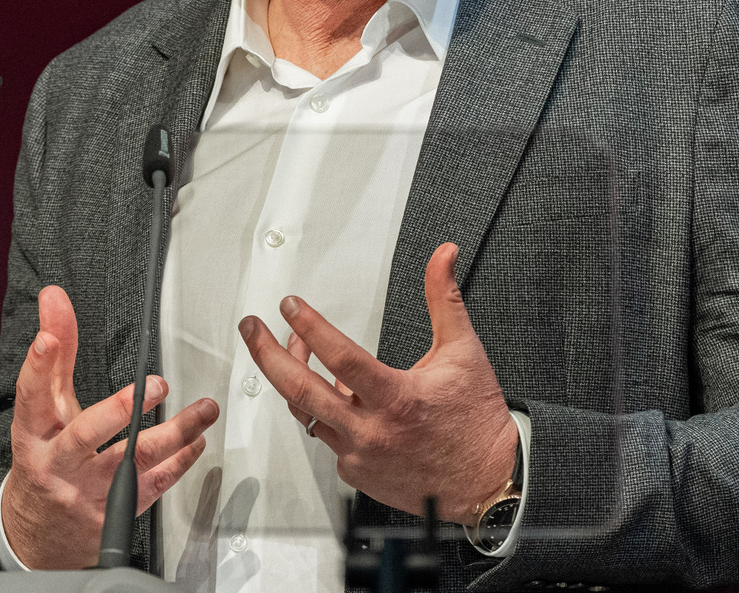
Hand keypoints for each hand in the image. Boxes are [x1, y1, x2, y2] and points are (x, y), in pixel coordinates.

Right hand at [3, 285, 219, 568]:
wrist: (38, 533)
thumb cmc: (45, 458)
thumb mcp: (43, 409)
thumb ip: (54, 354)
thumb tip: (54, 297)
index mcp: (34, 433)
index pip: (31, 395)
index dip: (38, 367)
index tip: (48, 340)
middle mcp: (58, 463)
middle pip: (85, 435)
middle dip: (119, 410)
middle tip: (154, 386)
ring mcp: (86, 492)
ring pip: (132, 463)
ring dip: (174, 434)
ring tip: (203, 411)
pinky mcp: (112, 514)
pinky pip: (152, 486)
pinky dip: (179, 462)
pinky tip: (196, 442)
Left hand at [238, 242, 517, 525]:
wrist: (486, 482)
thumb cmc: (475, 421)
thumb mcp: (464, 351)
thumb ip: (444, 299)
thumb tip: (442, 257)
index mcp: (397, 398)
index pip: (340, 358)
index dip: (311, 327)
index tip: (291, 306)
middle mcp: (372, 431)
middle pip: (301, 391)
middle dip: (267, 355)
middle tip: (252, 329)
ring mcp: (360, 455)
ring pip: (308, 414)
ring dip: (294, 379)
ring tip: (290, 350)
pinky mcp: (356, 473)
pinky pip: (326, 438)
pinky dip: (323, 411)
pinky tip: (331, 393)